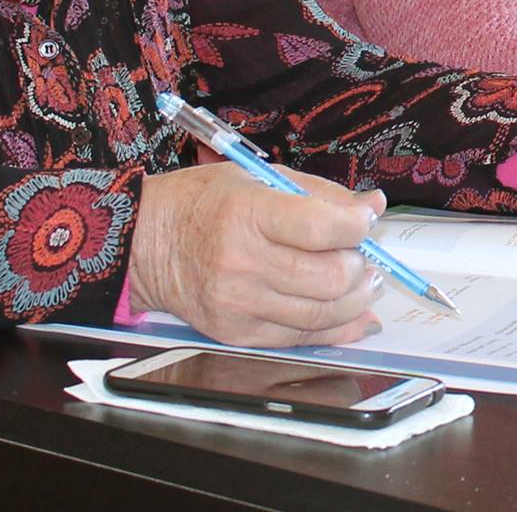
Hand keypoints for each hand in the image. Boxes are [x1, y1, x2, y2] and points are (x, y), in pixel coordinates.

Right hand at [129, 162, 385, 346]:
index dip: (357, 227)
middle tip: (364, 257)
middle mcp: (242, 262)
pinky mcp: (235, 333)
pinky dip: (334, 329)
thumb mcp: (258, 177)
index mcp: (248, 212)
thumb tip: (372, 206)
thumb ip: (320, 193)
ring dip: (355, 300)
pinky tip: (351, 315)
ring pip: (321, 314)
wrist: (144, 244)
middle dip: (362, 268)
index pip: (322, 228)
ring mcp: (238, 304)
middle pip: (329, 278)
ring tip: (362, 283)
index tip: (364, 221)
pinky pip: (298, 338)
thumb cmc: (203, 203)